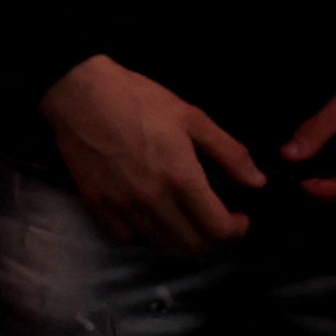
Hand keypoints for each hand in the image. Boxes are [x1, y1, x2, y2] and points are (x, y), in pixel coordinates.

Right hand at [45, 55, 264, 253]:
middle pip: (192, 244)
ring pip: (160, 244)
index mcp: (182, 179)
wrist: (78, 92)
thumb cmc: (138, 100)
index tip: (239, 217)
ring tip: (183, 218)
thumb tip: (257, 182)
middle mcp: (153, 201)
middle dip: (211, 236)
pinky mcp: (96, 203)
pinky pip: (124, 237)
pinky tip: (147, 217)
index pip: (218, 228)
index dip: (236, 229)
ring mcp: (122, 205)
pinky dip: (141, 234)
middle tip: (213, 218)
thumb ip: (229, 152)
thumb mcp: (192, 117)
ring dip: (179, 237)